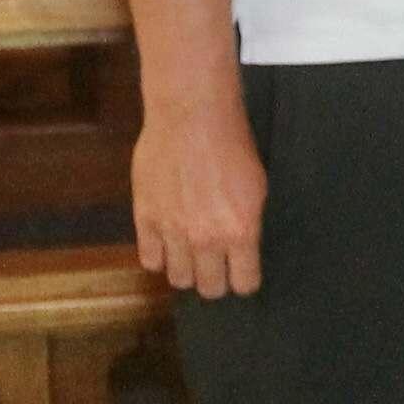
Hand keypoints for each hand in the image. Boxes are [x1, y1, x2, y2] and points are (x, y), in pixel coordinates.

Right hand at [133, 90, 265, 295]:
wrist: (192, 116)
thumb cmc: (231, 143)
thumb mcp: (256, 187)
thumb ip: (247, 224)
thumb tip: (241, 246)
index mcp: (240, 231)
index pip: (243, 283)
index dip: (244, 279)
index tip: (242, 272)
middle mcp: (206, 239)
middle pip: (210, 288)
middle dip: (215, 279)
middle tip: (215, 265)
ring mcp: (172, 231)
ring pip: (178, 279)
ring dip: (186, 270)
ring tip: (189, 254)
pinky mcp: (146, 218)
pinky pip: (150, 259)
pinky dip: (159, 256)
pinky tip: (166, 243)